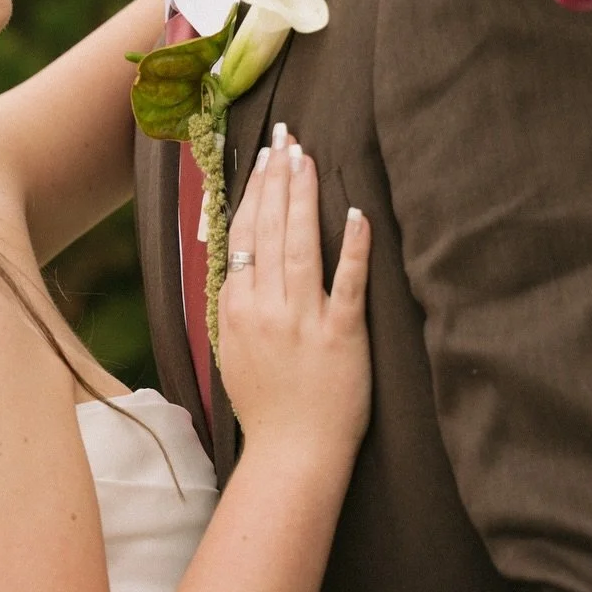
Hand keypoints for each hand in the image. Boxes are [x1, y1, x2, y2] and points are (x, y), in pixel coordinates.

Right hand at [217, 128, 371, 462]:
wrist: (292, 455)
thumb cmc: (267, 405)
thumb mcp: (234, 348)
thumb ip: (238, 302)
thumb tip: (240, 258)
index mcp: (238, 306)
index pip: (244, 233)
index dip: (255, 190)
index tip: (264, 157)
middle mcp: (266, 306)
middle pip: (270, 228)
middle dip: (278, 177)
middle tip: (287, 136)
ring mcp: (303, 319)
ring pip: (301, 244)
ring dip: (304, 197)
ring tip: (308, 158)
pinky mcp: (341, 335)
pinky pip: (347, 283)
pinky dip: (353, 247)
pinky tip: (357, 213)